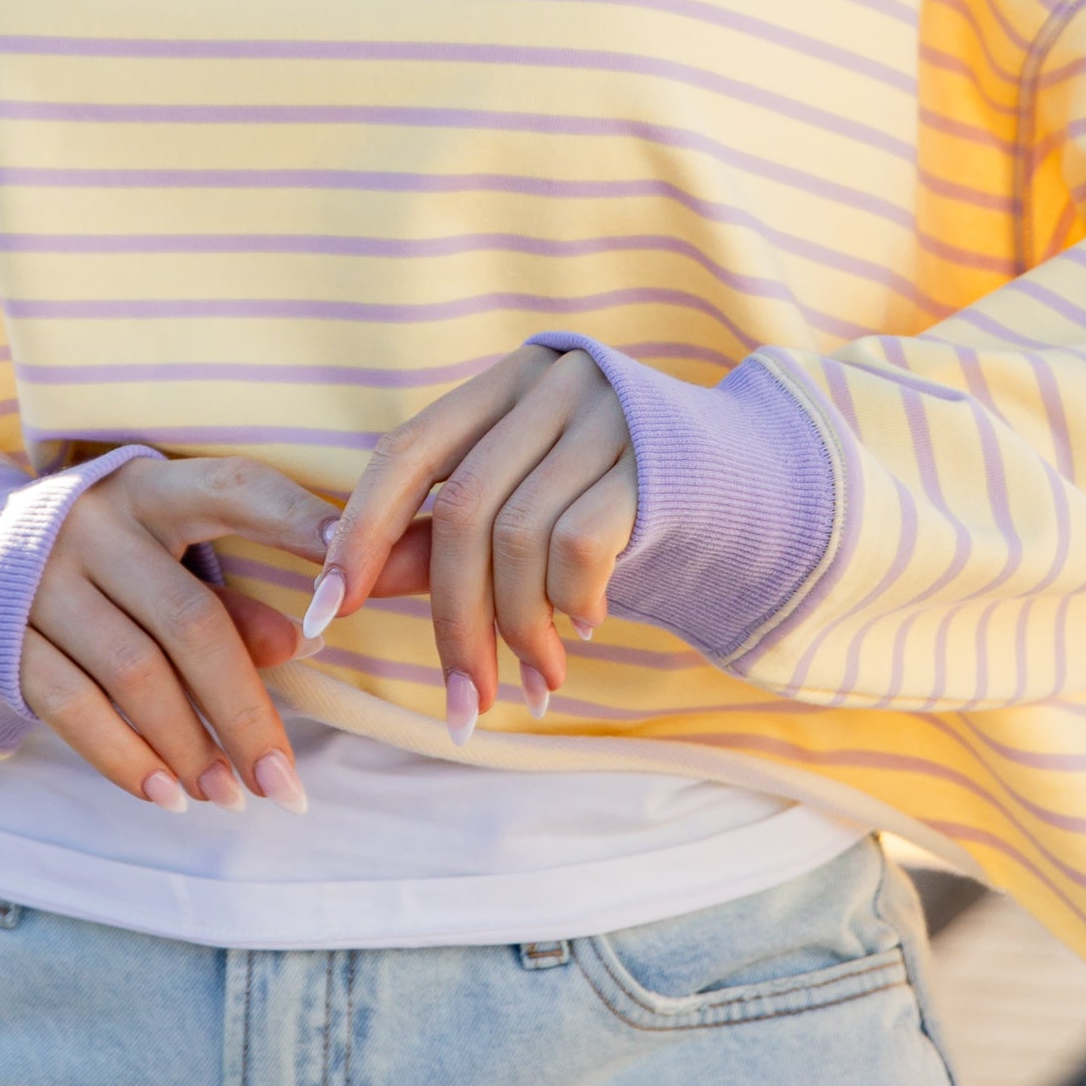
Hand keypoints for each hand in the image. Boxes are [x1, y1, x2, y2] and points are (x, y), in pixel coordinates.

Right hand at [22, 455, 336, 816]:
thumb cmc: (101, 567)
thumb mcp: (164, 562)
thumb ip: (233, 601)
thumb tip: (305, 643)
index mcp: (152, 490)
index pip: (236, 490)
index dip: (294, 526)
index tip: (350, 587)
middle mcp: (95, 524)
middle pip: (189, 620)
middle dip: (244, 710)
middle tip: (284, 782)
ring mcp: (42, 579)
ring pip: (134, 673)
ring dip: (190, 748)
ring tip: (230, 798)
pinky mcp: (3, 635)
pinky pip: (72, 706)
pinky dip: (124, 758)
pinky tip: (165, 796)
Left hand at [309, 344, 634, 739]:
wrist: (759, 483)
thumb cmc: (618, 499)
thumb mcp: (526, 503)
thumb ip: (442, 534)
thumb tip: (345, 584)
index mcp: (505, 382)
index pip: (407, 452)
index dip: (358, 534)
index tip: (326, 614)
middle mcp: (552, 382)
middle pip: (462, 512)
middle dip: (451, 621)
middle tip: (462, 703)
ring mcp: (608, 414)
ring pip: (519, 539)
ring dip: (518, 631)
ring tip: (537, 678)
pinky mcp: (657, 460)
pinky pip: (580, 547)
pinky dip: (570, 605)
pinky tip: (585, 629)